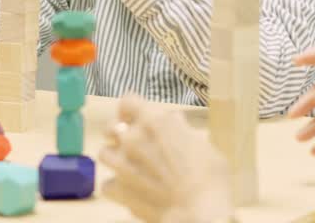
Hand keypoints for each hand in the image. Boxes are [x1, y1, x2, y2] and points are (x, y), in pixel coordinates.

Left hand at [99, 93, 230, 222]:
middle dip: (119, 131)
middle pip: (111, 127)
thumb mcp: (204, 145)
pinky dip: (116, 186)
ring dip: (115, 157)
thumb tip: (174, 123)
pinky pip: (107, 184)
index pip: (128, 101)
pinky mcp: (118, 190)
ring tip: (128, 165)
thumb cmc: (210, 177)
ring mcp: (122, 165)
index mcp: (155, 122)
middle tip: (132, 141)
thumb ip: (183, 132)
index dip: (131, 107)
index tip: (135, 114)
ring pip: (104, 153)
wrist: (198, 212)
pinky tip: (129, 189)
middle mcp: (133, 139)